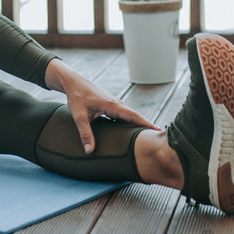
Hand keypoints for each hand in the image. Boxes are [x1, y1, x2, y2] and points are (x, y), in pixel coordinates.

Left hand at [44, 59, 159, 153]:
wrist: (74, 82)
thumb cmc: (76, 97)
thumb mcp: (79, 117)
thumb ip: (86, 134)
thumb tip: (90, 151)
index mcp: (112, 105)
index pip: (133, 116)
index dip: (146, 124)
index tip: (158, 131)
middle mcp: (117, 104)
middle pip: (136, 116)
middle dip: (147, 126)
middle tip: (159, 138)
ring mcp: (115, 104)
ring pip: (130, 116)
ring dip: (139, 124)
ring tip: (148, 137)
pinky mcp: (111, 105)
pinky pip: (124, 115)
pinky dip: (131, 121)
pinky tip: (132, 130)